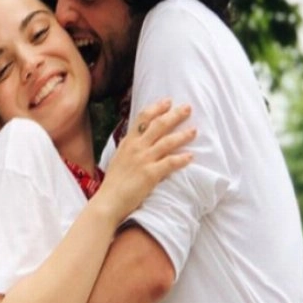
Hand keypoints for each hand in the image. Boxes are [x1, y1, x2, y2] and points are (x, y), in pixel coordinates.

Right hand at [98, 98, 194, 218]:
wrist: (109, 201)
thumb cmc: (114, 182)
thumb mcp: (119, 157)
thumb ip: (129, 147)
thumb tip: (137, 138)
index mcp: (128, 142)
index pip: (143, 118)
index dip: (157, 108)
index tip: (168, 101)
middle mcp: (136, 147)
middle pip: (158, 125)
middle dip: (174, 115)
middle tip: (187, 108)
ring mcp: (144, 160)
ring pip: (167, 141)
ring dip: (182, 135)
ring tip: (194, 131)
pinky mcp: (150, 174)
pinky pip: (170, 162)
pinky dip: (182, 158)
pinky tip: (191, 156)